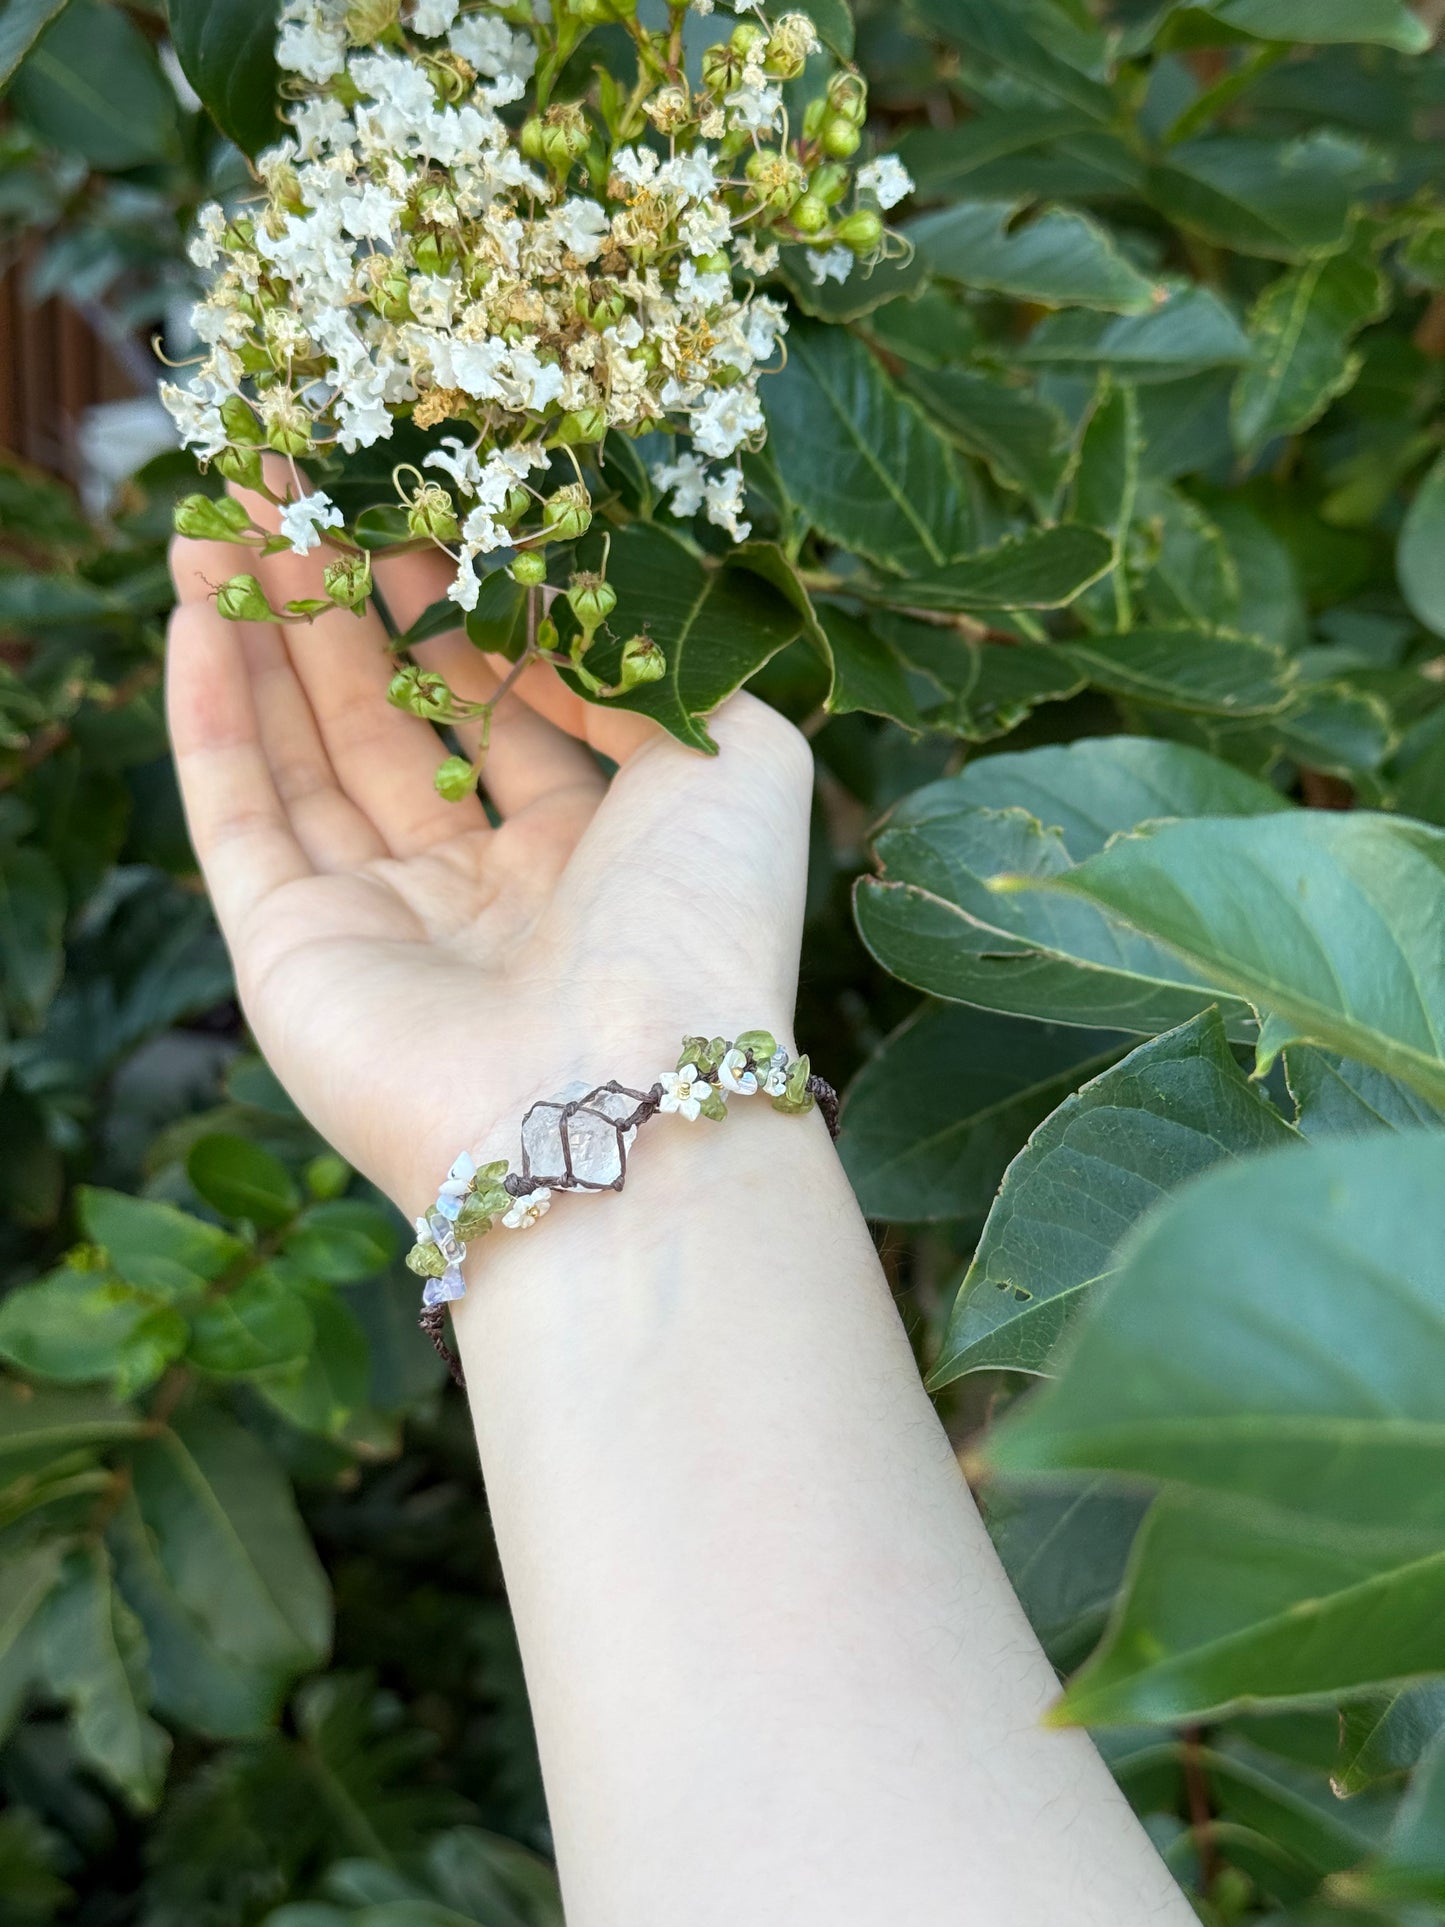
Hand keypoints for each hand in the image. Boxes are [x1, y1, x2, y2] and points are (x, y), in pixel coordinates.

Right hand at [167, 482, 813, 1214]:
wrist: (621, 1094)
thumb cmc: (701, 922)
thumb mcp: (738, 759)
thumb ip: (660, 670)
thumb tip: (571, 607)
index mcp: (594, 849)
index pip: (502, 701)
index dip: (450, 597)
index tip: (402, 492)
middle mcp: (485, 892)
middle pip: (392, 714)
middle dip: (339, 597)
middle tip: (286, 478)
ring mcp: (383, 926)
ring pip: (306, 753)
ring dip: (263, 632)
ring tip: (222, 512)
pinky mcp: (290, 955)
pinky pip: (238, 815)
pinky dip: (211, 715)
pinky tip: (196, 610)